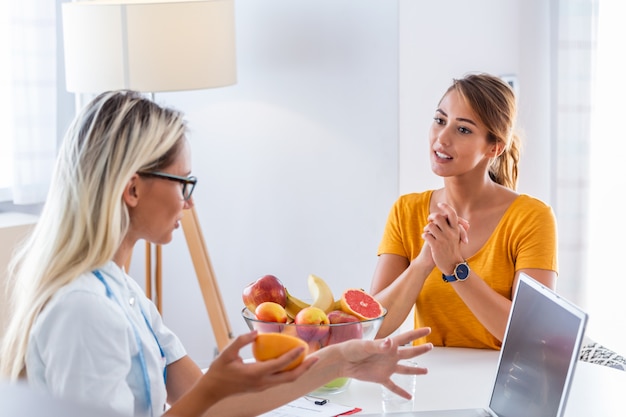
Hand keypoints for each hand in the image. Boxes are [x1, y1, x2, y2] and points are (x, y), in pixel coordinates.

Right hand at [200, 331, 317, 396]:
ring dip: (300, 370)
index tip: (302, 347)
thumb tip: (256, 333)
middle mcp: (262, 383)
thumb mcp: (226, 353)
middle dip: (305, 368)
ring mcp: (263, 387)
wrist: (212, 390)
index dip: (292, 356)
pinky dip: (290, 372)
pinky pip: (281, 380)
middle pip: (290, 377)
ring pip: (287, 381)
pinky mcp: (262, 387)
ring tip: (309, 360)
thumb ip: (241, 341)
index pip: (279, 365)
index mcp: (255, 374)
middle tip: (317, 358)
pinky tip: (293, 363)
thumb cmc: (218, 371)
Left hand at [337, 327, 432, 398]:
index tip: (428, 330)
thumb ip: (379, 345)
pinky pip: (393, 386)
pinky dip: (400, 392)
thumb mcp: (365, 346)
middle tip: (430, 346)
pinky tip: (408, 396)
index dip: (417, 333)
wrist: (342, 362)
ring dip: (415, 370)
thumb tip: (390, 342)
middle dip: (419, 350)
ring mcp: (386, 367)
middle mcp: (389, 356)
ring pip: (404, 369)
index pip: (405, 338)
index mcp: (387, 345)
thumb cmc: (351, 349)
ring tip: (425, 371)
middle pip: (408, 352)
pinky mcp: (380, 377)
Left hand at [422, 202, 468, 273]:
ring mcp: (443, 240)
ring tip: (427, 231)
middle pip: (438, 217)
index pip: (452, 213)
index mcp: (456, 230)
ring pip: (430, 226)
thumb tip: (448, 214)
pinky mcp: (436, 246)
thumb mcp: (456, 237)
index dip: (445, 207)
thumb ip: (453, 226)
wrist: (452, 265)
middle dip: (431, 216)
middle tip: (430, 220)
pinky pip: (426, 235)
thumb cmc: (453, 249)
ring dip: (426, 227)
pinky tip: (425, 237)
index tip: (439, 204)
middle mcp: (450, 233)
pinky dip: (424, 235)